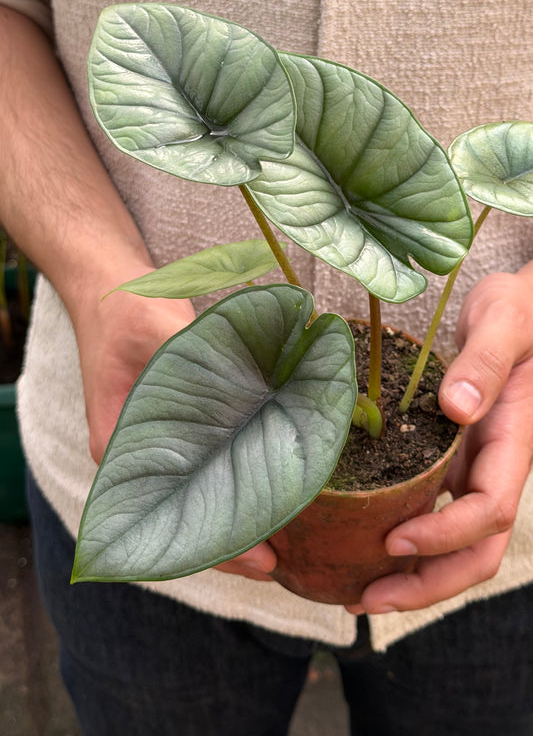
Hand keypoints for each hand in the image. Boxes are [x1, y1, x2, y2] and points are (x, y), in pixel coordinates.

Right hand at [73, 266, 276, 581]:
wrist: (108, 289)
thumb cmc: (126, 309)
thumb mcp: (160, 333)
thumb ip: (201, 366)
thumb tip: (259, 391)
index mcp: (120, 449)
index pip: (168, 517)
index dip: (217, 542)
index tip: (262, 558)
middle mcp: (135, 459)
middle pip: (183, 521)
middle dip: (234, 542)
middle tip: (284, 561)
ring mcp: (154, 447)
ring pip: (195, 500)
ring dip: (237, 517)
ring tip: (288, 538)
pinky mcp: (175, 431)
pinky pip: (205, 469)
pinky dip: (236, 483)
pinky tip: (273, 486)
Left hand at [347, 268, 532, 614]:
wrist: (521, 309)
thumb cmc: (518, 311)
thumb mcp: (504, 322)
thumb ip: (484, 363)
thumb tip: (456, 409)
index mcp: (514, 442)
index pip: (491, 510)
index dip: (446, 535)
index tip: (395, 540)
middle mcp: (495, 467)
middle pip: (477, 551)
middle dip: (427, 584)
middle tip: (364, 599)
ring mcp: (474, 468)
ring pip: (457, 545)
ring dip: (414, 577)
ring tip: (356, 591)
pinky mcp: (452, 461)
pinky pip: (433, 512)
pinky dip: (405, 540)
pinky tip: (361, 542)